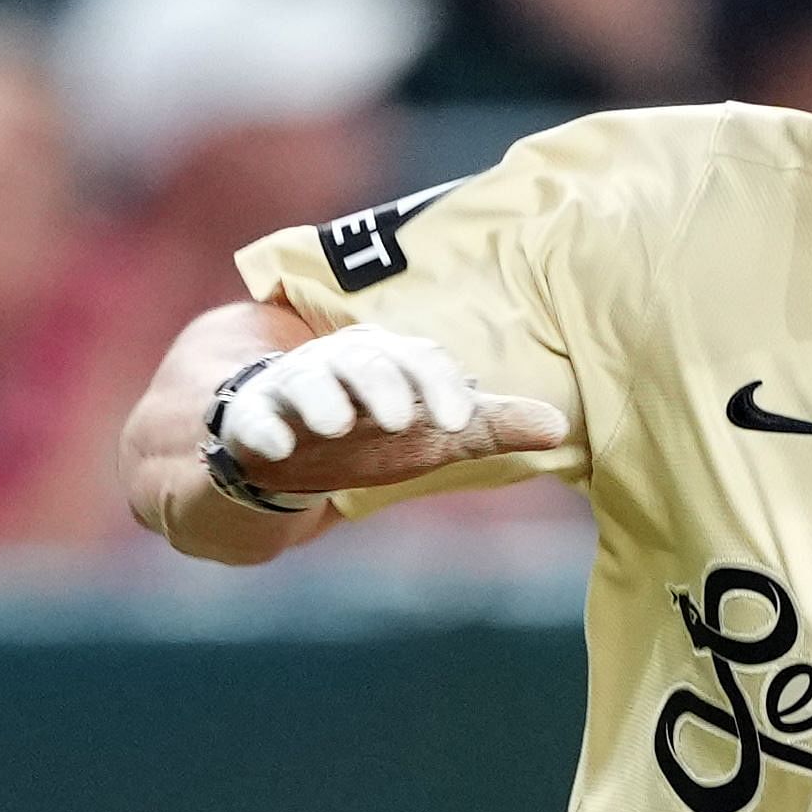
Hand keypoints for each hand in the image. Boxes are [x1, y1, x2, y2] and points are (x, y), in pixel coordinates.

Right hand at [213, 330, 572, 494]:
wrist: (289, 448)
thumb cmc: (372, 431)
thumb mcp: (432, 431)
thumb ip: (488, 426)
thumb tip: (558, 426)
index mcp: (390, 361)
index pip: (419, 360)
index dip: (439, 387)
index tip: (459, 420)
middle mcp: (341, 365)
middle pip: (363, 362)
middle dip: (381, 386)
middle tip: (398, 419)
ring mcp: (294, 391)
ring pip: (306, 382)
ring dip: (320, 398)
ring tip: (336, 424)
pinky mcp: (253, 421)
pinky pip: (254, 420)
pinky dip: (264, 433)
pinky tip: (276, 451)